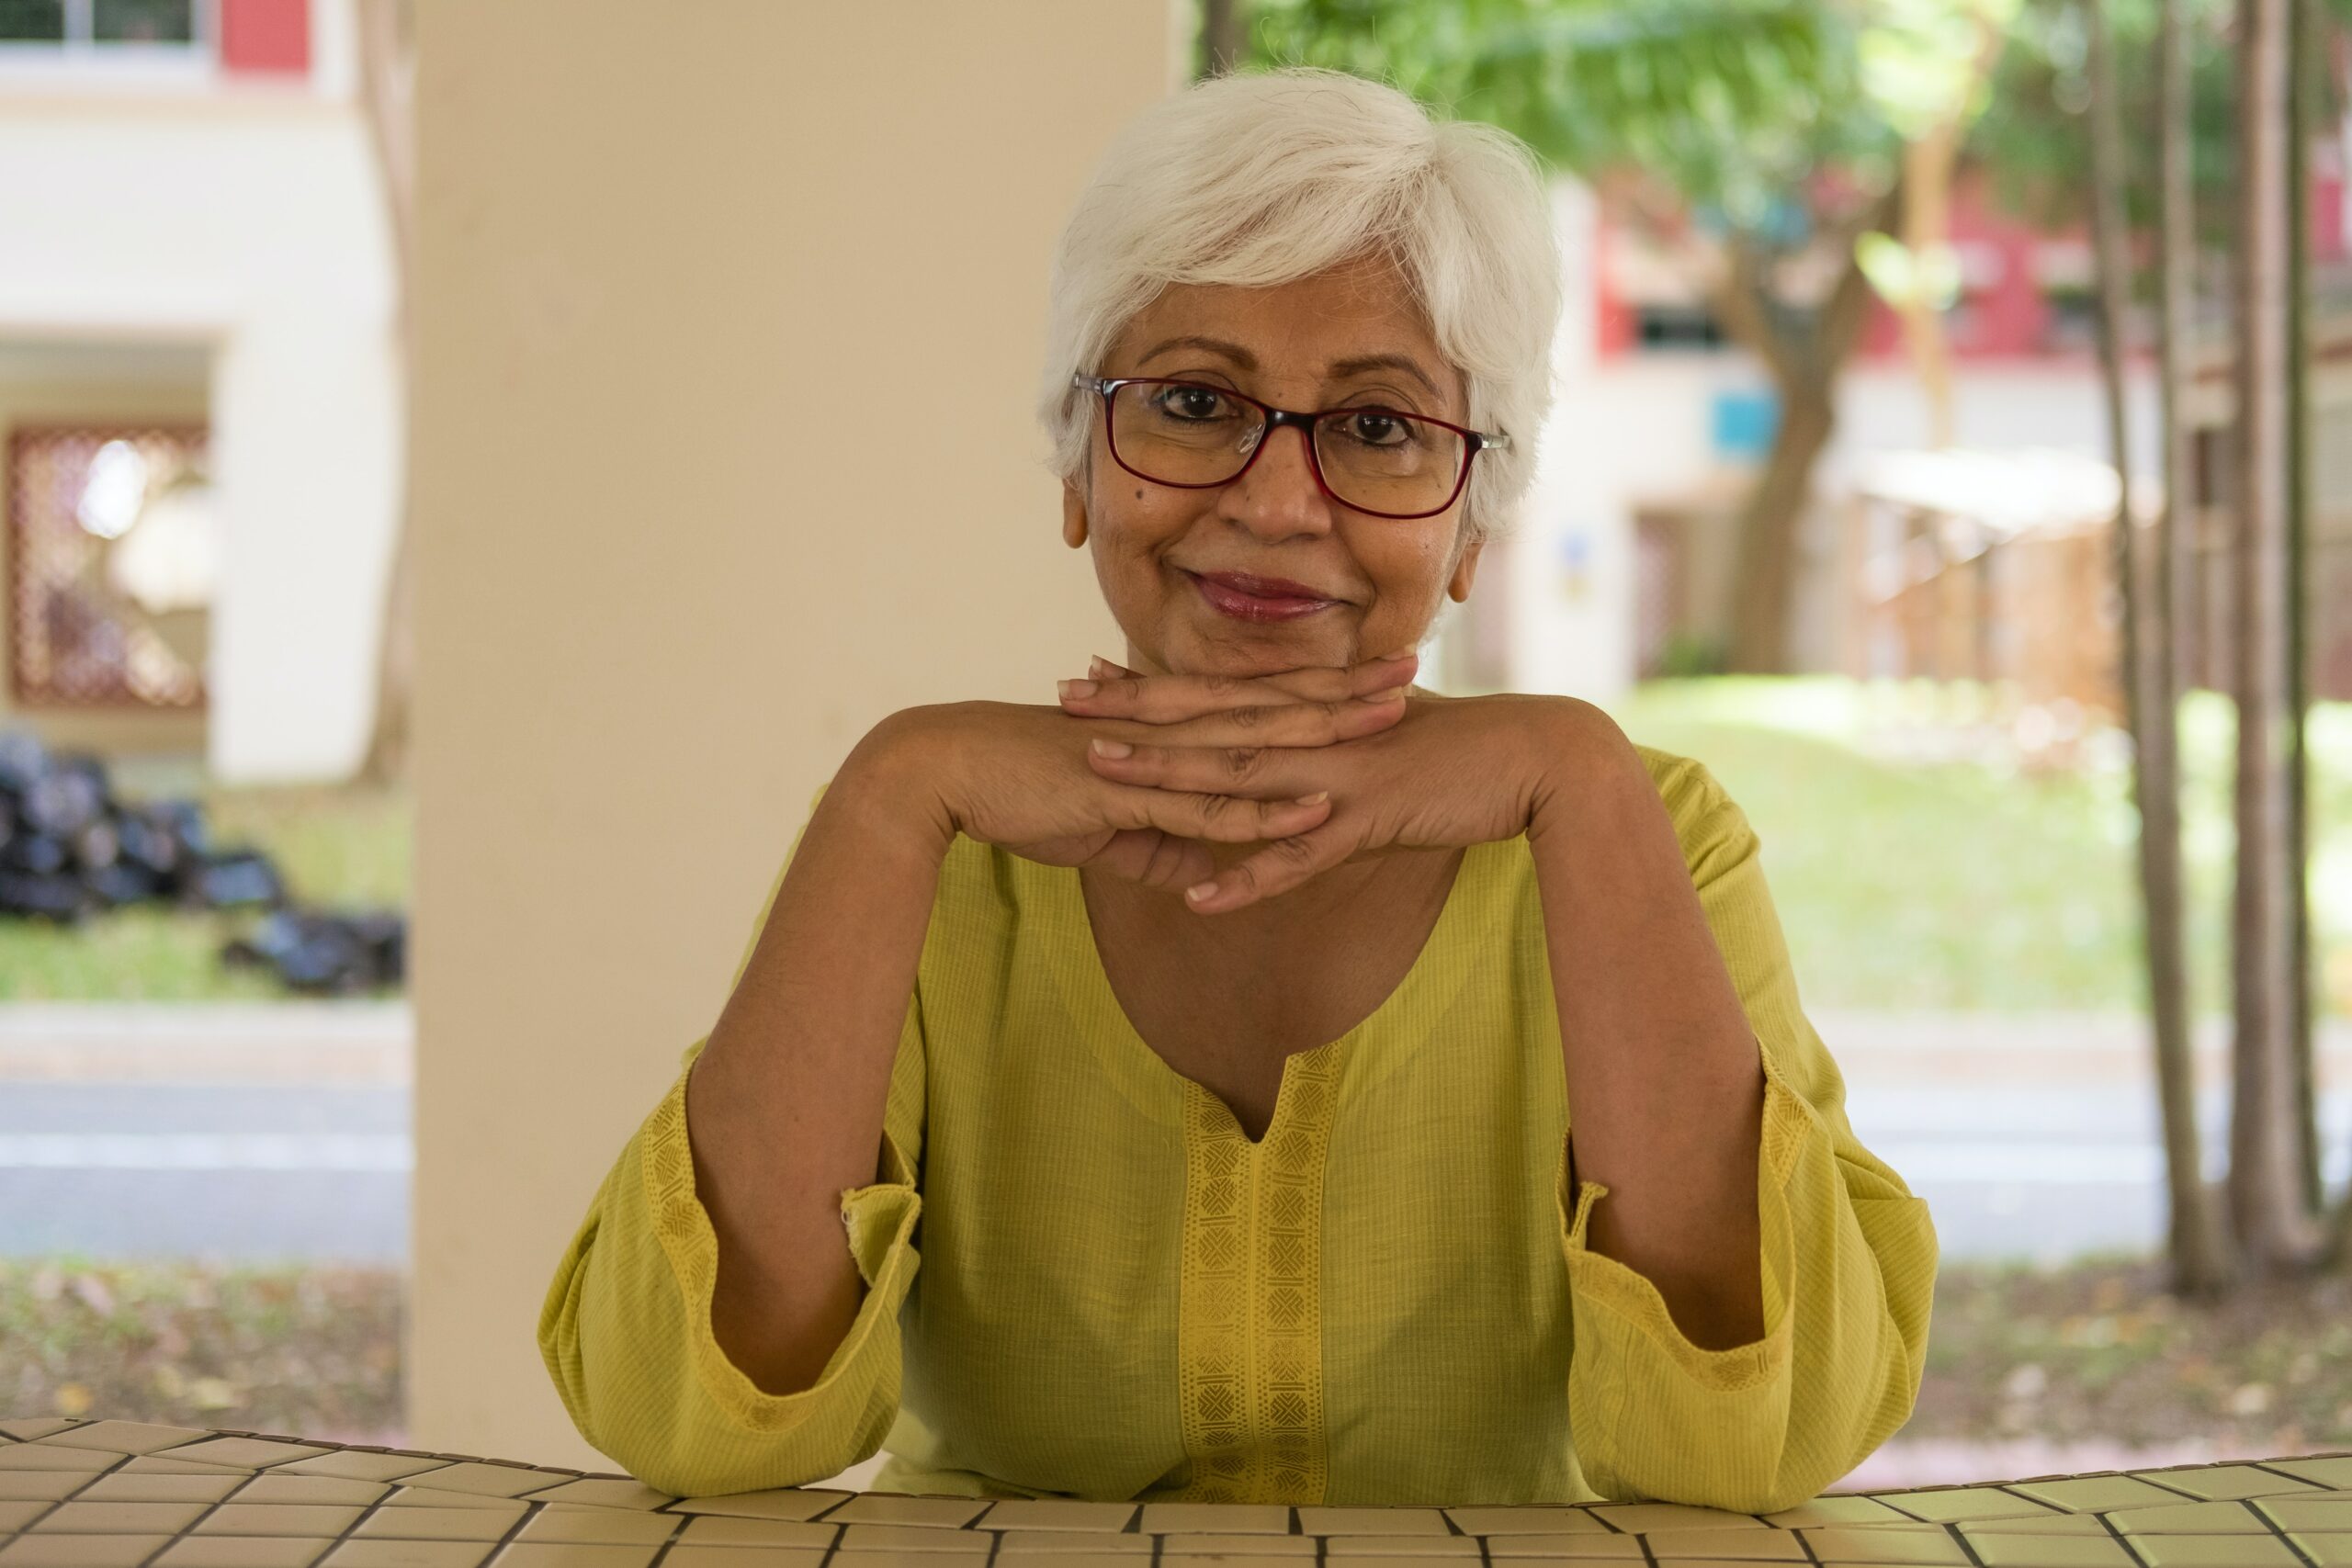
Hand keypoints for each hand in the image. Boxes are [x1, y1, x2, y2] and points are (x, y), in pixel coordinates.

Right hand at [863, 679, 1410, 894]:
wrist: (949, 774)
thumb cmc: (1021, 790)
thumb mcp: (1106, 823)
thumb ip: (1161, 844)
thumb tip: (1203, 871)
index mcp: (1167, 724)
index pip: (1259, 696)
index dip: (1319, 684)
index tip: (1375, 671)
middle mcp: (1170, 728)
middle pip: (1274, 704)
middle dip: (1347, 691)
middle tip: (1415, 670)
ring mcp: (1155, 757)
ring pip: (1257, 746)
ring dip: (1326, 737)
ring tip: (1389, 728)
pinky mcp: (1131, 793)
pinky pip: (1210, 808)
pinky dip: (1266, 814)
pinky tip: (1315, 815)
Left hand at [1060, 678, 1601, 912]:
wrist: (1538, 757)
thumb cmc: (1464, 751)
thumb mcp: (1381, 740)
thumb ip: (1328, 745)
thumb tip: (1290, 754)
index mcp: (1316, 711)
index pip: (1218, 694)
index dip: (1152, 687)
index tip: (1089, 677)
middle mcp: (1316, 732)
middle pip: (1210, 722)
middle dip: (1134, 716)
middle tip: (1064, 704)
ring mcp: (1339, 773)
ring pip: (1239, 776)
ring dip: (1170, 778)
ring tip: (1104, 780)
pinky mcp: (1369, 817)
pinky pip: (1298, 854)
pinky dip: (1250, 877)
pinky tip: (1200, 898)